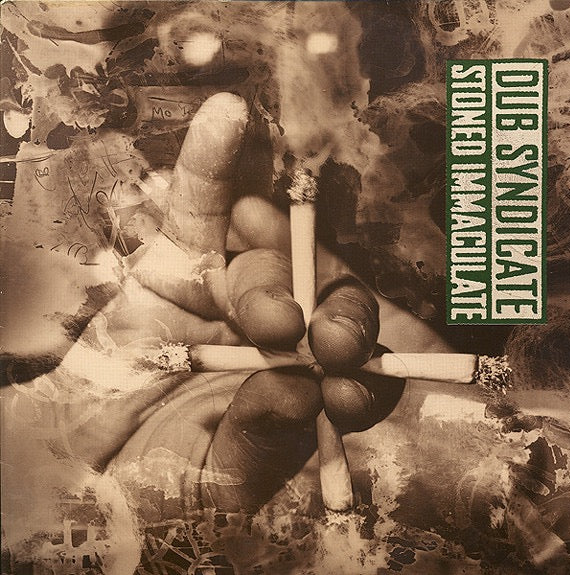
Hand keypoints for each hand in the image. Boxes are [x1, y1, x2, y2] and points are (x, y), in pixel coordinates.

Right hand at [2, 92, 447, 517]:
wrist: (81, 460)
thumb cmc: (156, 482)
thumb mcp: (218, 479)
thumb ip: (265, 439)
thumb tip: (305, 389)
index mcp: (305, 385)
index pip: (363, 364)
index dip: (370, 366)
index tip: (350, 382)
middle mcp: (280, 330)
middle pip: (329, 298)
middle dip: (330, 311)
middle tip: (308, 334)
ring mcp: (231, 288)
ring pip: (273, 256)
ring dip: (273, 268)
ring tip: (259, 309)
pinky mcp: (180, 258)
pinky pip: (201, 203)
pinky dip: (213, 166)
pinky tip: (228, 121)